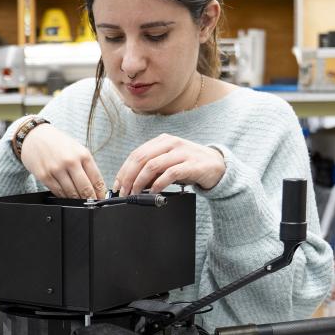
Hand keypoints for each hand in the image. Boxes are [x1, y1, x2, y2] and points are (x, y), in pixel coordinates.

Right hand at [18, 123, 105, 199]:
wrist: (34, 136)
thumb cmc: (57, 143)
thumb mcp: (76, 148)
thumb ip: (86, 165)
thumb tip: (95, 185)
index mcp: (82, 154)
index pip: (96, 179)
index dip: (100, 192)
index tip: (101, 198)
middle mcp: (70, 161)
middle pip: (85, 189)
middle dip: (90, 199)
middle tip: (91, 203)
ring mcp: (56, 169)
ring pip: (71, 193)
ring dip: (77, 199)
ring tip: (79, 200)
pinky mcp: (44, 176)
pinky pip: (58, 192)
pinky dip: (63, 196)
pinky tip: (66, 196)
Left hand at [112, 134, 226, 195]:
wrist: (217, 166)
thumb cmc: (189, 165)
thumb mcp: (168, 164)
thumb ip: (152, 170)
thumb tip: (131, 183)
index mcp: (162, 141)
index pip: (136, 154)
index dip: (124, 170)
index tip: (117, 185)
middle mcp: (171, 143)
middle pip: (142, 158)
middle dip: (129, 177)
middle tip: (124, 192)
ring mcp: (182, 153)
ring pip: (153, 165)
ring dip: (140, 182)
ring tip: (136, 193)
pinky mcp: (193, 164)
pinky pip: (171, 173)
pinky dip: (159, 184)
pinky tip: (154, 191)